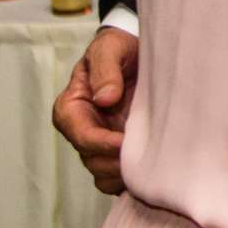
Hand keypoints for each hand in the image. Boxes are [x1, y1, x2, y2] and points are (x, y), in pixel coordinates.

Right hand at [52, 27, 138, 194]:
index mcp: (72, 108)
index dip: (102, 143)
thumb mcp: (110, 48)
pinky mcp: (121, 151)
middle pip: (92, 160)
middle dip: (116, 163)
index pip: (80, 135)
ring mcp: (102, 143)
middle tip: (146, 159)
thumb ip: (105, 69)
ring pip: (105, 175)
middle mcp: (83, 130)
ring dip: (125, 175)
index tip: (125, 142)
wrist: (141, 50)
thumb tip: (105, 98)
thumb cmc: (120, 47)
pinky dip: (133, 181)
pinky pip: (120, 178)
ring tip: (152, 166)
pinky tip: (155, 172)